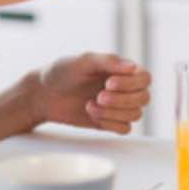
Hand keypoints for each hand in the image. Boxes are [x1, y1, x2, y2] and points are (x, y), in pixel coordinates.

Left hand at [32, 53, 150, 134]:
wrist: (43, 95)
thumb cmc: (62, 72)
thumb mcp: (84, 61)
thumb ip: (108, 61)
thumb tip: (133, 67)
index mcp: (121, 70)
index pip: (145, 78)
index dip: (131, 83)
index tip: (108, 83)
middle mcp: (124, 88)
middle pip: (144, 98)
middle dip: (122, 100)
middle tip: (99, 96)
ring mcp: (118, 106)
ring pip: (136, 115)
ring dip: (114, 112)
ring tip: (91, 104)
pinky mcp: (109, 122)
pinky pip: (125, 129)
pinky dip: (110, 123)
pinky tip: (93, 114)